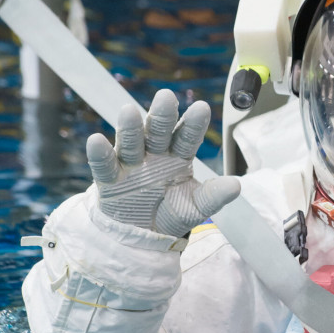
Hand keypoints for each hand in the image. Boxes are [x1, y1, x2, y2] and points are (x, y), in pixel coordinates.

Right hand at [86, 89, 240, 236]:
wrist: (143, 235)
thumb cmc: (171, 213)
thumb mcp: (195, 207)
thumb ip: (213, 196)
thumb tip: (237, 185)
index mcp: (178, 156)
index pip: (187, 137)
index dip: (193, 124)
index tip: (201, 107)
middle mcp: (154, 154)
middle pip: (158, 131)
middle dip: (162, 115)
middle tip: (166, 97)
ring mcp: (131, 164)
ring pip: (131, 141)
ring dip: (130, 128)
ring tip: (129, 111)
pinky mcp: (109, 179)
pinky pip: (104, 165)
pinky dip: (100, 154)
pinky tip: (96, 140)